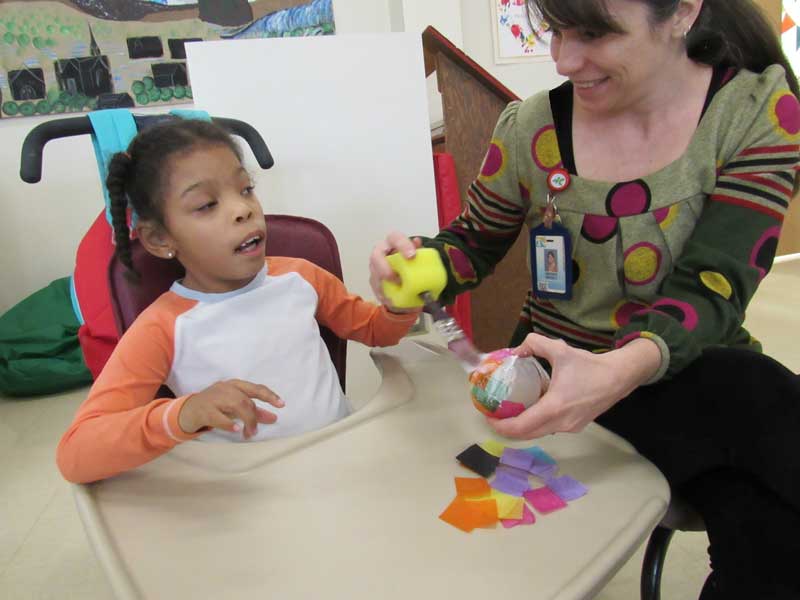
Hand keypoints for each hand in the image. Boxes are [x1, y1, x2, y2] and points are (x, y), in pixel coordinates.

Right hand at [178, 379, 283, 438]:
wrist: (187, 410)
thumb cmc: (216, 406)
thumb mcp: (235, 407)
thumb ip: (254, 411)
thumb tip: (273, 417)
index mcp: (235, 385)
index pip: (255, 388)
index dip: (269, 396)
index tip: (281, 405)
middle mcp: (225, 388)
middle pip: (245, 400)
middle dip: (254, 417)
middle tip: (255, 431)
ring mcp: (214, 398)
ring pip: (235, 405)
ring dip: (246, 420)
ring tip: (248, 433)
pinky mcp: (204, 410)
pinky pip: (219, 416)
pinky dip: (228, 423)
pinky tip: (235, 430)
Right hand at [368, 231, 422, 311]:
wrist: (405, 279)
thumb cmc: (411, 264)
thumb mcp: (418, 257)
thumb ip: (419, 251)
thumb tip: (418, 242)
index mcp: (392, 242)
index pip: (395, 238)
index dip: (402, 245)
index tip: (412, 256)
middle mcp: (380, 253)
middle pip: (376, 256)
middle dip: (384, 268)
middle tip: (396, 279)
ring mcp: (374, 267)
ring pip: (374, 275)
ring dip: (384, 285)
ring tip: (394, 296)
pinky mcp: (374, 281)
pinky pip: (376, 288)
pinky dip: (384, 295)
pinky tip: (391, 301)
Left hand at [488, 334, 659, 438]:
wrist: (619, 377)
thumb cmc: (590, 365)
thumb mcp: (560, 349)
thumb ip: (535, 344)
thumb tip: (517, 348)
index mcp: (554, 407)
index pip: (520, 426)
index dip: (500, 425)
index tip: (488, 416)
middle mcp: (561, 423)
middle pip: (526, 434)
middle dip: (506, 428)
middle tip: (493, 415)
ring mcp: (569, 428)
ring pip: (538, 433)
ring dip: (521, 427)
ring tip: (508, 412)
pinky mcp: (576, 427)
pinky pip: (549, 428)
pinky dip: (536, 423)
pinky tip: (530, 409)